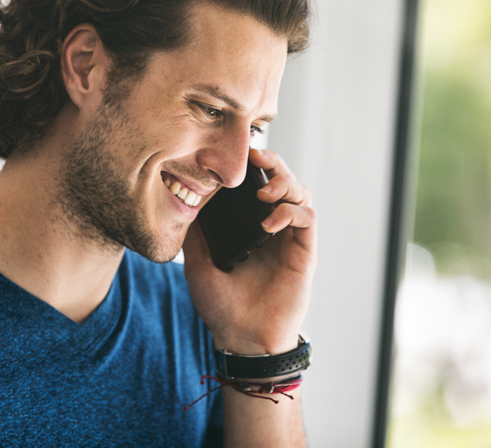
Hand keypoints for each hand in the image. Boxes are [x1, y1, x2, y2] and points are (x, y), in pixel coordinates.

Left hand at [182, 149, 316, 354]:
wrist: (242, 338)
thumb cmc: (221, 305)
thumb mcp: (197, 262)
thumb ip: (195, 233)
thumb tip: (183, 200)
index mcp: (250, 227)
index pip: (258, 184)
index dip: (253, 165)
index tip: (237, 152)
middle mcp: (273, 228)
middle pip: (283, 181)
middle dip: (273, 163)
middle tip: (257, 156)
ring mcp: (290, 239)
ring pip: (301, 195)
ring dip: (285, 184)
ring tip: (264, 193)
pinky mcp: (304, 253)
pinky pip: (308, 221)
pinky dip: (292, 212)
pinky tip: (270, 222)